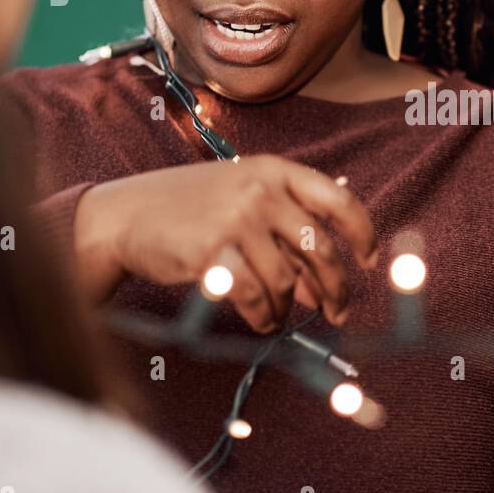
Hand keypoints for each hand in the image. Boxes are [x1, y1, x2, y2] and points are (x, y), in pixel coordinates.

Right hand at [73, 156, 377, 331]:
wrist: (124, 216)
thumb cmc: (188, 210)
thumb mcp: (242, 199)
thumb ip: (285, 228)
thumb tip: (325, 280)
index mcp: (275, 171)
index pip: (338, 201)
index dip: (362, 234)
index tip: (369, 262)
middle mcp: (261, 191)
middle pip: (321, 249)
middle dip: (336, 288)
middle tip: (339, 312)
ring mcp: (237, 219)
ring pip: (287, 281)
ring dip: (289, 308)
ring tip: (278, 316)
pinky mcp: (213, 252)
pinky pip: (256, 297)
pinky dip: (264, 316)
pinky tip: (262, 321)